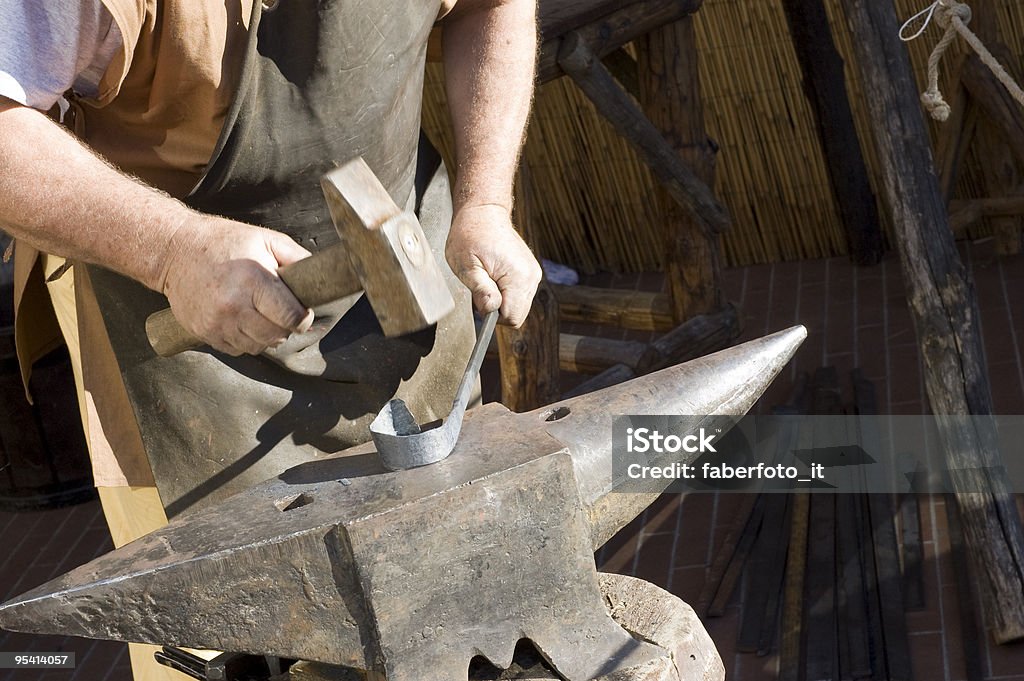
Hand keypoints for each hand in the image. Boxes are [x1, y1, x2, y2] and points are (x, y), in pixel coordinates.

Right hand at [157, 216, 314, 355]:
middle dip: (286, 328)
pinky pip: (237, 350)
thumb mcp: (265, 238)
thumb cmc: (224, 241)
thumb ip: (296, 258)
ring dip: (266, 336)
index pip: (292, 317)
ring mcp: (217, 322)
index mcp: (253, 280)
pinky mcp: (204, 332)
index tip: (302, 312)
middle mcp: (234, 305)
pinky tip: (241, 319)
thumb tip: (319, 277)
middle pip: (277, 336)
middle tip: (281, 312)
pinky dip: (245, 340)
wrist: (175, 250)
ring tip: (260, 314)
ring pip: (258, 347)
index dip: (304, 318)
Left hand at [445, 204, 541, 326]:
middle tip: (482, 287)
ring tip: (488, 278)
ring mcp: (533, 274)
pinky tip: (495, 276)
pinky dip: (506, 292)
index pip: (512, 318)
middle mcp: (531, 277)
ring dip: (502, 300)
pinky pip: (520, 295)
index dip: (493, 315)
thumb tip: (491, 311)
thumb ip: (480, 291)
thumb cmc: (471, 234)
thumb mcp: (466, 265)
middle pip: (518, 315)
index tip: (480, 298)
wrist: (484, 213)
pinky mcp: (531, 272)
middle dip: (497, 308)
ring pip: (518, 306)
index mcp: (518, 276)